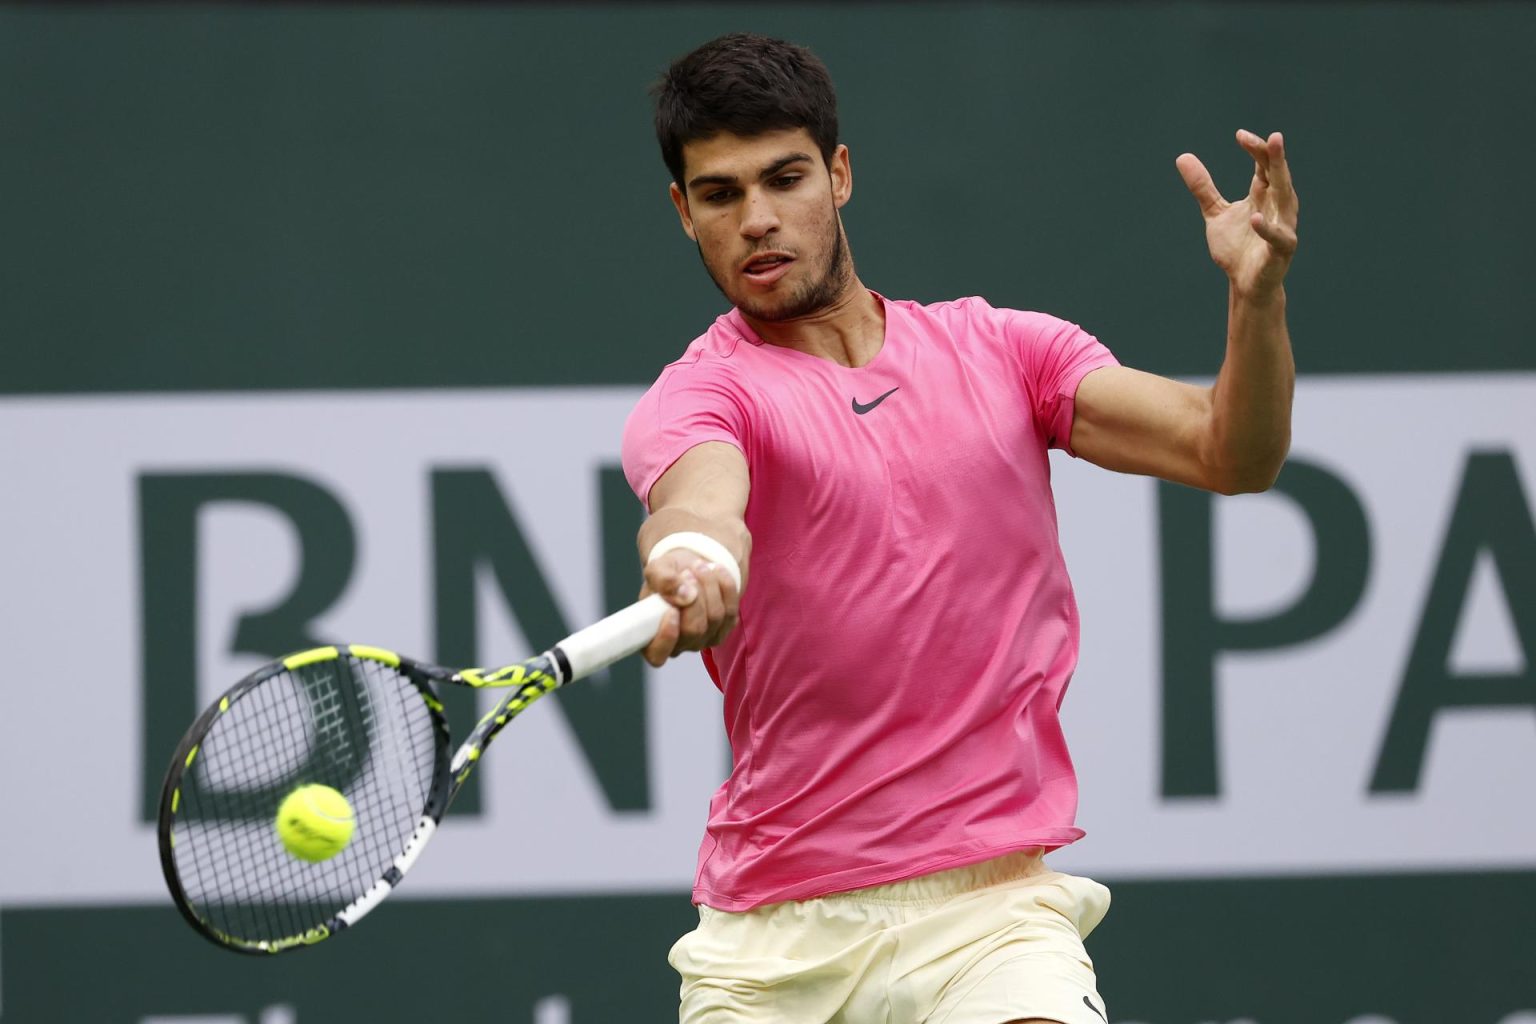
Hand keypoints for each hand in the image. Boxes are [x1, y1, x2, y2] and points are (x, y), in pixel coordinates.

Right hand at [639, 548, 740, 666]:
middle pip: (694, 629)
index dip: (666, 638)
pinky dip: (725, 586)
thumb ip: (663, 581)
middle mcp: (679, 644)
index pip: (657, 655)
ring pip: (715, 617)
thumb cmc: (668, 574)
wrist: (690, 567)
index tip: (671, 611)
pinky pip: (731, 610)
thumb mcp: (657, 569)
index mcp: (652, 637)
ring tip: (699, 566)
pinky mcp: (724, 629)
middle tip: (687, 572)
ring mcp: (703, 640)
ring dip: (709, 585)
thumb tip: (685, 596)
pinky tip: (715, 571)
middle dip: (695, 597)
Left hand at [1177, 130, 1298, 299]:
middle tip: (1273, 137)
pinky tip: (1254, 217)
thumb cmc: (1237, 247)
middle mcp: (1278, 206)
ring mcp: (1283, 226)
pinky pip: (1277, 237)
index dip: (1255, 149)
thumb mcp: (1215, 213)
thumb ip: (1203, 187)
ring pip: (1286, 199)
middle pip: (1279, 176)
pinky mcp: (1281, 250)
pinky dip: (1266, 227)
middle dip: (1275, 157)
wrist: (1245, 284)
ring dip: (1280, 181)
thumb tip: (1183, 157)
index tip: (1239, 135)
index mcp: (1264, 194)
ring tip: (1272, 163)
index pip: (1264, 165)